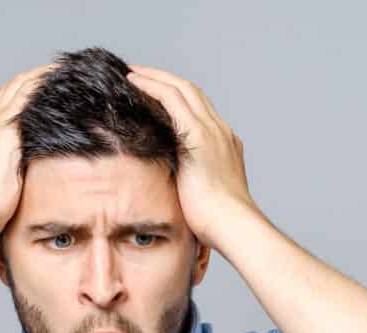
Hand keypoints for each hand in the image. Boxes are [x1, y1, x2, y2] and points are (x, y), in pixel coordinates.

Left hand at [126, 64, 259, 249]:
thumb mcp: (202, 197)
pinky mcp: (198, 135)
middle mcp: (221, 132)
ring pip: (181, 89)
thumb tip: (171, 194)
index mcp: (224, 145)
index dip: (176, 98)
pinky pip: (172, 99)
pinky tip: (135, 82)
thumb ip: (189, 186)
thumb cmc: (217, 224)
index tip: (155, 95)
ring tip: (133, 73)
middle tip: (139, 74)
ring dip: (155, 77)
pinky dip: (153, 86)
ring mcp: (212, 131)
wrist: (233, 226)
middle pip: (192, 93)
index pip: (199, 111)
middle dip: (165, 80)